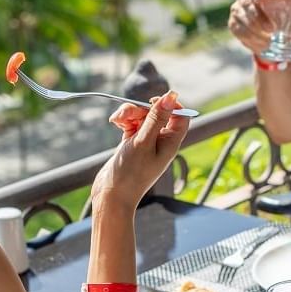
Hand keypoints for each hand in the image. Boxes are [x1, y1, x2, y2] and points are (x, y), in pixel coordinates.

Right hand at [91, 91, 189, 208]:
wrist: (111, 196)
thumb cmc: (130, 173)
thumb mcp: (144, 141)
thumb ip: (157, 117)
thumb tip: (171, 95)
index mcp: (170, 143)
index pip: (180, 117)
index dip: (170, 105)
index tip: (154, 100)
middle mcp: (160, 142)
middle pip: (157, 114)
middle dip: (141, 109)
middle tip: (127, 113)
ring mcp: (145, 143)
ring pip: (141, 117)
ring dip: (129, 113)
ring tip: (116, 119)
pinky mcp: (131, 144)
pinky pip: (130, 124)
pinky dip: (123, 120)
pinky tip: (114, 122)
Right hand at [228, 0, 273, 53]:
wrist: (277, 31)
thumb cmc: (287, 10)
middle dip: (254, 14)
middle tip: (271, 28)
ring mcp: (237, 9)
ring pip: (239, 17)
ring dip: (253, 30)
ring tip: (269, 41)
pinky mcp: (234, 24)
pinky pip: (237, 31)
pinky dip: (250, 39)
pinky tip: (262, 45)